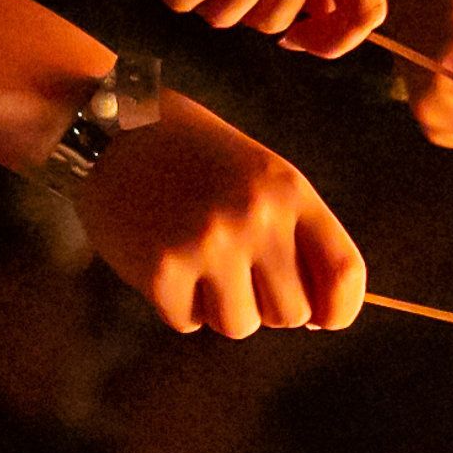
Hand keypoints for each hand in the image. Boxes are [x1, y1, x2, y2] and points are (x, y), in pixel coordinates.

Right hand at [73, 92, 366, 337]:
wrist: (107, 126)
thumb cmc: (193, 158)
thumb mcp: (259, 176)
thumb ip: (292, 235)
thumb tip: (316, 316)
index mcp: (289, 191)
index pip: (344, 272)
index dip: (340, 309)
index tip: (325, 319)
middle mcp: (256, 218)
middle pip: (293, 313)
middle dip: (267, 306)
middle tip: (237, 277)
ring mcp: (208, 245)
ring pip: (241, 326)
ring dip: (220, 308)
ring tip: (198, 264)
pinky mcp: (162, 269)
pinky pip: (187, 322)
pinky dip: (176, 304)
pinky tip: (164, 261)